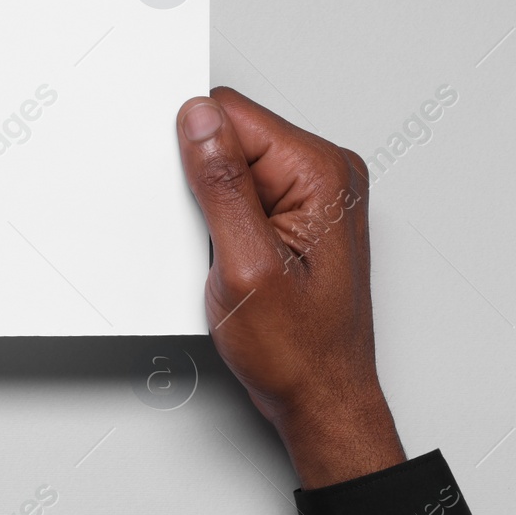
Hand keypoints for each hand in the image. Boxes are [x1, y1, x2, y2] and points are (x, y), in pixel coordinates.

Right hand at [177, 87, 404, 488]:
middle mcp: (325, 174)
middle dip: (203, 182)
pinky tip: (231, 259)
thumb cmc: (299, 350)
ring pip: (232, 167)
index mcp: (320, 172)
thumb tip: (199, 120)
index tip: (190, 199)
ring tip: (228, 257)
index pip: (233, 114)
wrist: (323, 400)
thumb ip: (220, 184)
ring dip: (213, 207)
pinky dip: (223, 222)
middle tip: (214, 239)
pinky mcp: (297, 215)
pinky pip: (242, 193)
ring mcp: (313, 195)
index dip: (194, 150)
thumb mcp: (246, 264)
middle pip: (232, 136)